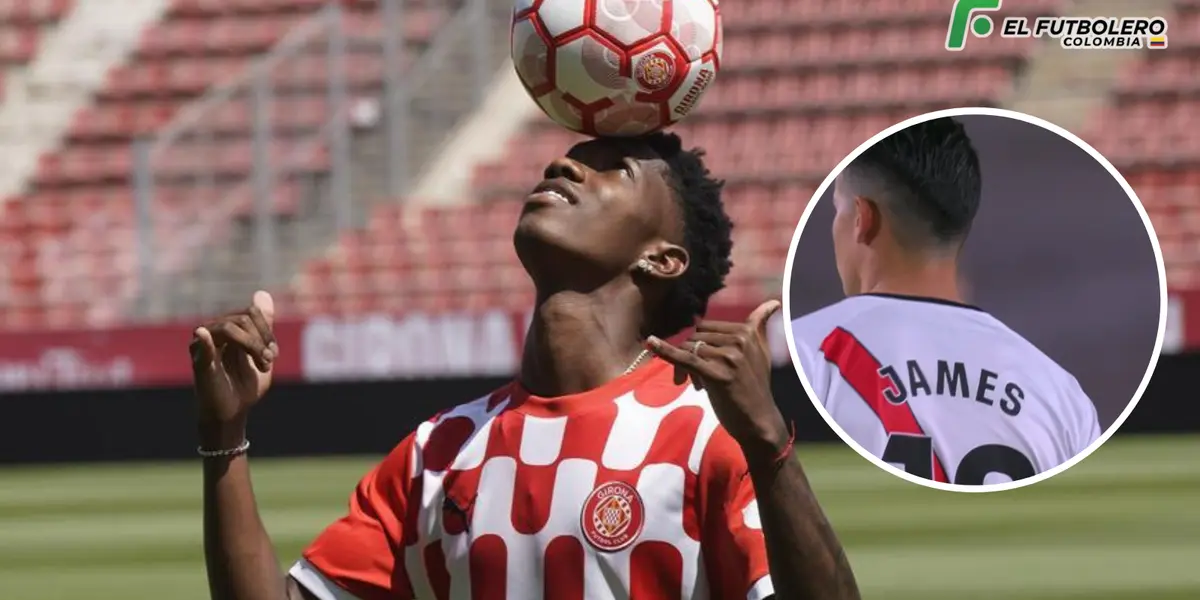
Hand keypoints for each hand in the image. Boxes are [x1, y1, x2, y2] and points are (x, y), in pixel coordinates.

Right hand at [190, 291, 277, 442]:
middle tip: (269, 362)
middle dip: (262, 339)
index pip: (250, 312)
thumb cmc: (245, 384)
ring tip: (264, 366)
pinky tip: (203, 335)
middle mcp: (213, 333)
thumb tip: (262, 293)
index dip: (267, 329)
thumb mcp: (261, 352)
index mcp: (227, 330)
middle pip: (243, 318)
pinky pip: (200, 348)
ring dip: (254, 346)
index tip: (274, 353)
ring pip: (231, 328)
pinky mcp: (200, 365)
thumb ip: (263, 325)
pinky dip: (203, 341)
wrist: (234, 413)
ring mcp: (204, 347)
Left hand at [646, 300, 788, 464]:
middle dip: (689, 355)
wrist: (759, 420)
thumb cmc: (756, 387)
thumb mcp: (762, 352)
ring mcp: (728, 357)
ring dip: (684, 367)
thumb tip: (773, 301)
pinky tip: (651, 343)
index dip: (698, 344)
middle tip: (696, 379)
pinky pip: (686, 359)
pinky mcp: (717, 374)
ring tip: (695, 384)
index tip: (703, 363)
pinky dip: (666, 350)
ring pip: (689, 349)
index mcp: (746, 332)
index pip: (706, 327)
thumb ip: (760, 326)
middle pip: (695, 337)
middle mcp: (738, 340)